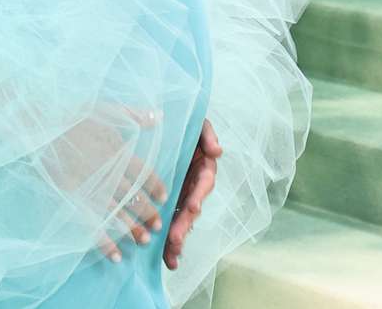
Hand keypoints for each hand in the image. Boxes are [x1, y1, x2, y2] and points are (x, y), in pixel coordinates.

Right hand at [42, 104, 166, 262]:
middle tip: (157, 226)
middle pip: (135, 200)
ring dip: (133, 230)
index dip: (156, 187)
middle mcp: (111, 174)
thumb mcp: (107, 109)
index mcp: (120, 153)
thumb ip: (135, 115)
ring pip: (120, 216)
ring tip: (143, 241)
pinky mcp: (76, 200)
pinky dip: (106, 243)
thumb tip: (159, 116)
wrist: (42, 127)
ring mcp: (93, 190)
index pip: (145, 175)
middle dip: (149, 214)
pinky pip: (95, 226)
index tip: (163, 197)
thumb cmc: (73, 115)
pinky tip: (116, 255)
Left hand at [162, 118, 221, 270]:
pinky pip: (169, 221)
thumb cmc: (183, 122)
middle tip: (175, 240)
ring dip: (178, 238)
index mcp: (203, 166)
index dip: (199, 194)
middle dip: (184, 224)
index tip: (193, 206)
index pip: (203, 182)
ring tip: (172, 257)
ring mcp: (182, 194)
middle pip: (192, 206)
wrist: (164, 124)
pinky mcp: (168, 202)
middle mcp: (194, 184)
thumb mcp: (197, 124)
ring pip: (182, 219)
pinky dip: (168, 240)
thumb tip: (217, 151)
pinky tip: (165, 259)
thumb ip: (207, 134)